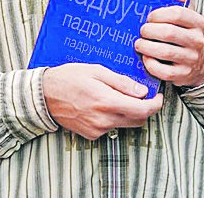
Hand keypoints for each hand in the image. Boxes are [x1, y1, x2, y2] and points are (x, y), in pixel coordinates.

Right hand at [43, 63, 162, 139]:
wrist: (44, 95)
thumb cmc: (69, 77)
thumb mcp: (96, 70)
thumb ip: (121, 82)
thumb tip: (142, 91)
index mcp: (106, 101)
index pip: (142, 110)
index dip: (155, 105)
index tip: (159, 96)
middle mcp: (104, 119)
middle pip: (137, 120)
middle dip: (145, 108)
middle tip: (143, 94)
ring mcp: (97, 129)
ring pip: (125, 124)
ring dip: (130, 112)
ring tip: (122, 95)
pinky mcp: (91, 135)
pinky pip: (111, 127)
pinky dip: (115, 117)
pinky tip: (105, 103)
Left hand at [134, 6, 203, 87]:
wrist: (200, 63)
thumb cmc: (184, 36)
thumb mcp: (186, 22)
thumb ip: (172, 11)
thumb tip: (149, 2)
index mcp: (198, 23)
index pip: (177, 14)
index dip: (159, 14)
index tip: (149, 18)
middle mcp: (197, 41)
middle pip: (169, 33)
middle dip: (150, 31)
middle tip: (142, 31)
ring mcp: (191, 59)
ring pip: (165, 52)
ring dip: (147, 47)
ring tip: (139, 44)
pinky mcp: (184, 74)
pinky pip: (164, 71)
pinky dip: (151, 64)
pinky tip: (146, 58)